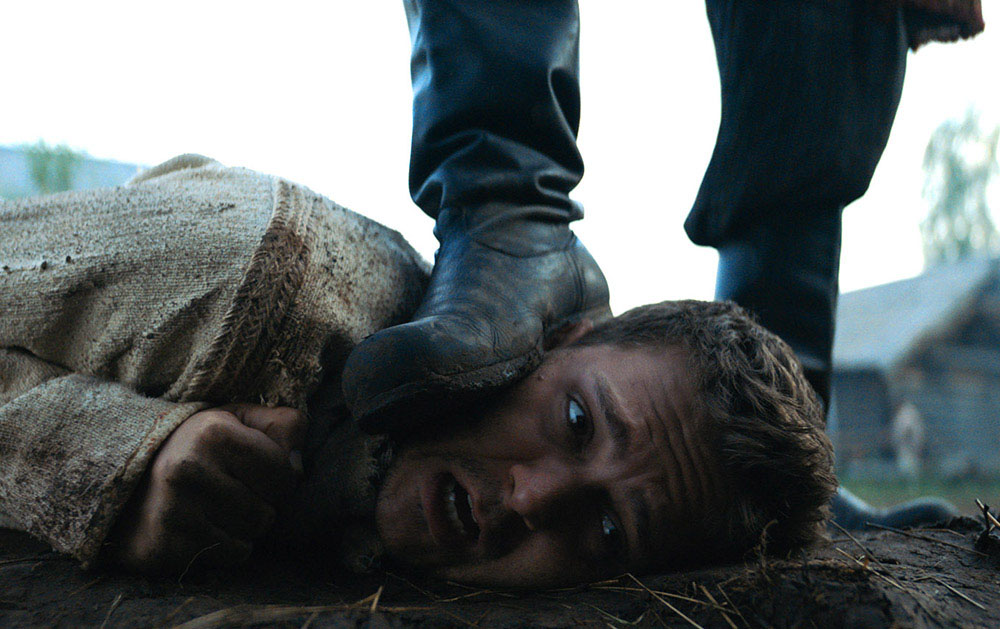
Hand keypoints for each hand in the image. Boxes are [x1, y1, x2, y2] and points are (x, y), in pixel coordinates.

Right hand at [106, 404, 305, 574]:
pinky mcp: (167, 546)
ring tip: (216, 507)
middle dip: (260, 504)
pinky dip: (228, 546)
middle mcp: (190, 470)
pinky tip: (203, 527)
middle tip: (231, 490)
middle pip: (269, 510)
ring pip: (253, 535)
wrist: (125, 482)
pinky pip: (233, 555)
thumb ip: (279, 425)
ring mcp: (176, 511)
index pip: (284, 473)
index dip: (279, 476)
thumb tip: (298, 462)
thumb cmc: (195, 447)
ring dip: (244, 526)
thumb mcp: (234, 420)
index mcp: (213, 433)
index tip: (255, 471)